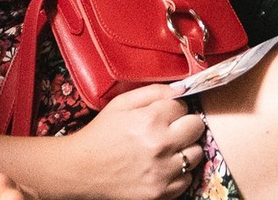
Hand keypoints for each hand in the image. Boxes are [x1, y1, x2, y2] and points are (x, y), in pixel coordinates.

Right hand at [63, 85, 204, 199]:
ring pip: (196, 154)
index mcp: (151, 119)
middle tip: (172, 130)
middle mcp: (161, 145)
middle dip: (186, 125)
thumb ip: (153, 92)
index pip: (183, 106)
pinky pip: (187, 179)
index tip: (164, 115)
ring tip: (168, 150)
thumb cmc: (100, 134)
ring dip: (186, 149)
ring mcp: (162, 171)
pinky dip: (179, 173)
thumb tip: (182, 89)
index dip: (174, 109)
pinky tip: (163, 167)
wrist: (80, 170)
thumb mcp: (121, 104)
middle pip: (197, 127)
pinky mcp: (160, 192)